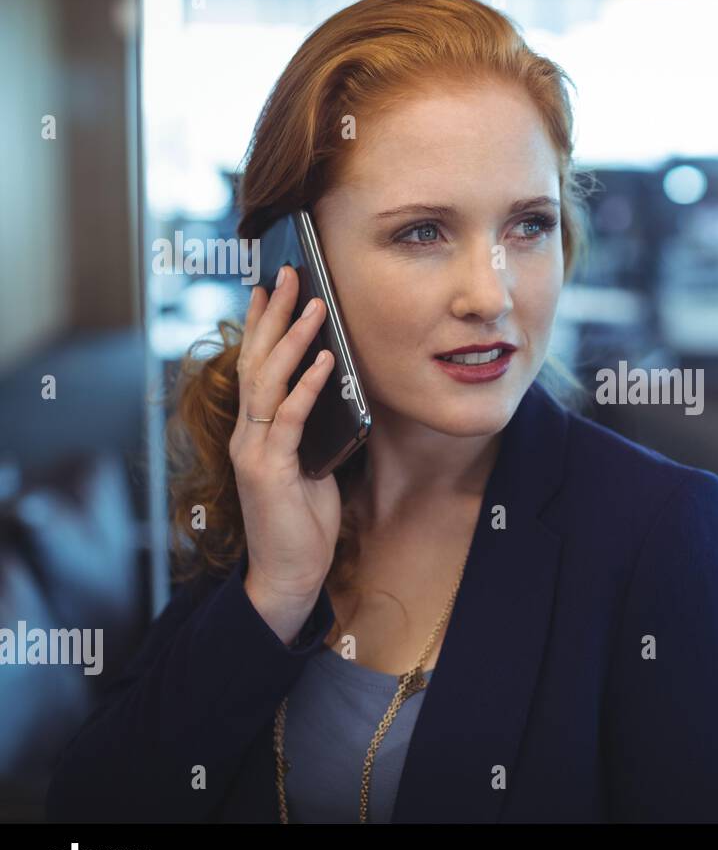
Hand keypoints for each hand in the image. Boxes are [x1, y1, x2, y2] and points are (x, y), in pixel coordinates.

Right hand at [230, 264, 340, 620]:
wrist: (288, 575)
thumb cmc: (302, 523)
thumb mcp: (313, 466)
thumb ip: (315, 432)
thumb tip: (337, 395)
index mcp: (256, 431)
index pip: (256, 366)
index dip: (263, 326)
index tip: (272, 288)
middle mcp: (248, 434)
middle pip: (257, 361)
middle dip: (274, 315)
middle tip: (290, 274)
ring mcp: (254, 450)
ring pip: (269, 381)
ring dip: (293, 339)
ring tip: (314, 304)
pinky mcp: (269, 470)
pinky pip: (290, 418)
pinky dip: (307, 386)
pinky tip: (323, 360)